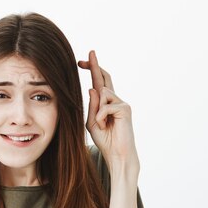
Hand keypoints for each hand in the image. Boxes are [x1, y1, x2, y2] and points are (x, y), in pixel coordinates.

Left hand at [78, 50, 139, 170]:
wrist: (117, 153)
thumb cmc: (104, 140)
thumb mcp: (91, 122)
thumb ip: (92, 107)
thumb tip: (92, 88)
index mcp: (105, 103)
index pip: (98, 83)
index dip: (92, 70)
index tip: (81, 61)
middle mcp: (115, 100)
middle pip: (105, 78)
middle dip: (95, 66)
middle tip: (89, 53)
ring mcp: (121, 103)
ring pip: (103, 93)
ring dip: (97, 110)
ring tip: (100, 124)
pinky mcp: (125, 109)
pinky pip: (106, 106)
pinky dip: (100, 117)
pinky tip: (103, 126)